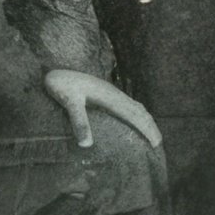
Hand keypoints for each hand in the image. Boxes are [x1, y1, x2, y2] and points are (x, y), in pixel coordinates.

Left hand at [43, 69, 162, 148]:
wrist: (56, 70)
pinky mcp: (106, 93)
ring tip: (151, 133)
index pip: (135, 115)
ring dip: (146, 120)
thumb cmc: (61, 85)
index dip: (147, 129)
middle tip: (158, 143)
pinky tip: (134, 120)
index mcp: (110, 97)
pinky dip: (137, 115)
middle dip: (151, 126)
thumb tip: (87, 144)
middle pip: (140, 111)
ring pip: (136, 107)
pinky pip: (128, 105)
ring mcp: (111, 93)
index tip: (156, 142)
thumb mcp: (68, 103)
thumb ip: (79, 121)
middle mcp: (115, 94)